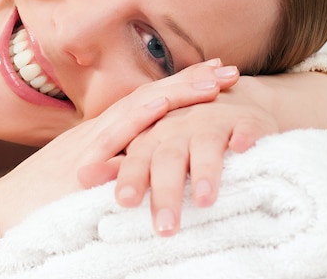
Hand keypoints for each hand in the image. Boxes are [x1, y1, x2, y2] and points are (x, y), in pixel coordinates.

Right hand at [0, 60, 238, 244]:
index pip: (145, 105)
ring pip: (136, 110)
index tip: (211, 76)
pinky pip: (113, 138)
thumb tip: (139, 169)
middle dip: (188, 82)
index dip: (179, 89)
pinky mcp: (76, 164)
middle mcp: (95, 134)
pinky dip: (139, 120)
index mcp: (99, 137)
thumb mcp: (80, 180)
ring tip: (211, 82)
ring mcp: (86, 146)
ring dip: (174, 93)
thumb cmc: (36, 202)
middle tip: (228, 69)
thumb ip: (108, 169)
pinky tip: (162, 107)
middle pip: (148, 99)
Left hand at [85, 74, 278, 236]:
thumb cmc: (180, 134)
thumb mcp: (148, 147)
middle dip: (166, 190)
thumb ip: (120, 164)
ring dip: (204, 170)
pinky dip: (244, 137)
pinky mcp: (245, 120)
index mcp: (152, 135)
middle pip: (168, 156)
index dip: (131, 176)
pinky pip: (245, 127)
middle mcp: (178, 126)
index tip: (123, 202)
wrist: (227, 100)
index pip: (137, 157)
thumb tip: (81, 177)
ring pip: (205, 143)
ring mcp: (212, 121)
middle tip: (165, 226)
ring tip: (204, 201)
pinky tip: (242, 149)